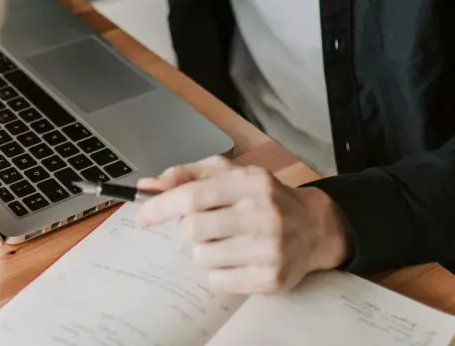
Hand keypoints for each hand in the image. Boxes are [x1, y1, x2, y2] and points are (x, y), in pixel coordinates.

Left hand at [133, 155, 350, 293]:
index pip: (192, 195)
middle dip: (190, 229)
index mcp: (250, 182)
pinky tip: (237, 258)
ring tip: (226, 241)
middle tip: (206, 224)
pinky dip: (219, 271)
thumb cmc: (263, 197)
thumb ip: (187, 175)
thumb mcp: (229, 174)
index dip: (160, 207)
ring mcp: (269, 249)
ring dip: (205, 251)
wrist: (313, 226)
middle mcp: (263, 213)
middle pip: (193, 229)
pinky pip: (218, 281)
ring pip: (203, 258)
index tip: (141, 216)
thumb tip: (148, 186)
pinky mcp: (272, 278)